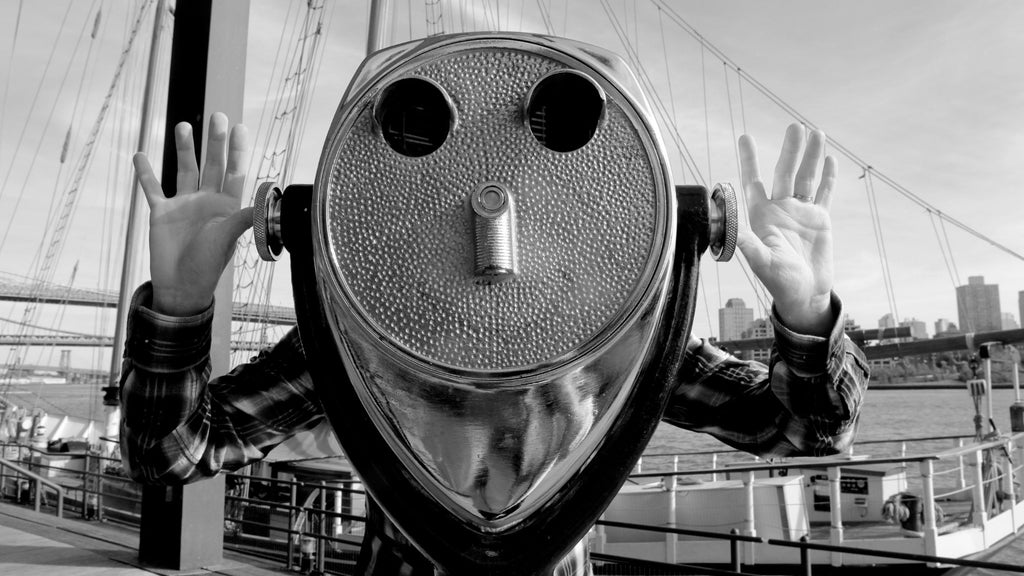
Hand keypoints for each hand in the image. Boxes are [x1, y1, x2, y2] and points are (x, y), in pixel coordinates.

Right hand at [133, 113, 251, 315]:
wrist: (180, 286)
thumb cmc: (208, 266)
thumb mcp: (227, 239)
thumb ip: (244, 219)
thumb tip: (266, 203)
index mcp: (227, 206)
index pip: (235, 172)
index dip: (238, 151)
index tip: (240, 127)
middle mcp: (207, 201)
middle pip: (212, 164)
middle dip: (215, 141)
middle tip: (218, 115)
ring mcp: (184, 205)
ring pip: (185, 170)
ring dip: (184, 149)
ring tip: (184, 125)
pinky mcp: (162, 213)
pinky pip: (152, 188)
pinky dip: (146, 173)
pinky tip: (141, 155)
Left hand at [736, 123, 836, 336]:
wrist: (805, 294)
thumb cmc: (779, 281)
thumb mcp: (761, 261)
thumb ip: (746, 242)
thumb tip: (728, 225)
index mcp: (761, 216)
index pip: (752, 182)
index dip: (749, 160)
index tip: (745, 137)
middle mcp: (780, 209)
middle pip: (784, 173)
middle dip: (790, 151)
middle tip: (794, 126)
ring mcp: (801, 213)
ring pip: (806, 178)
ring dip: (811, 157)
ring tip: (816, 133)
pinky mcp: (821, 219)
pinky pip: (824, 193)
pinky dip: (828, 177)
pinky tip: (829, 159)